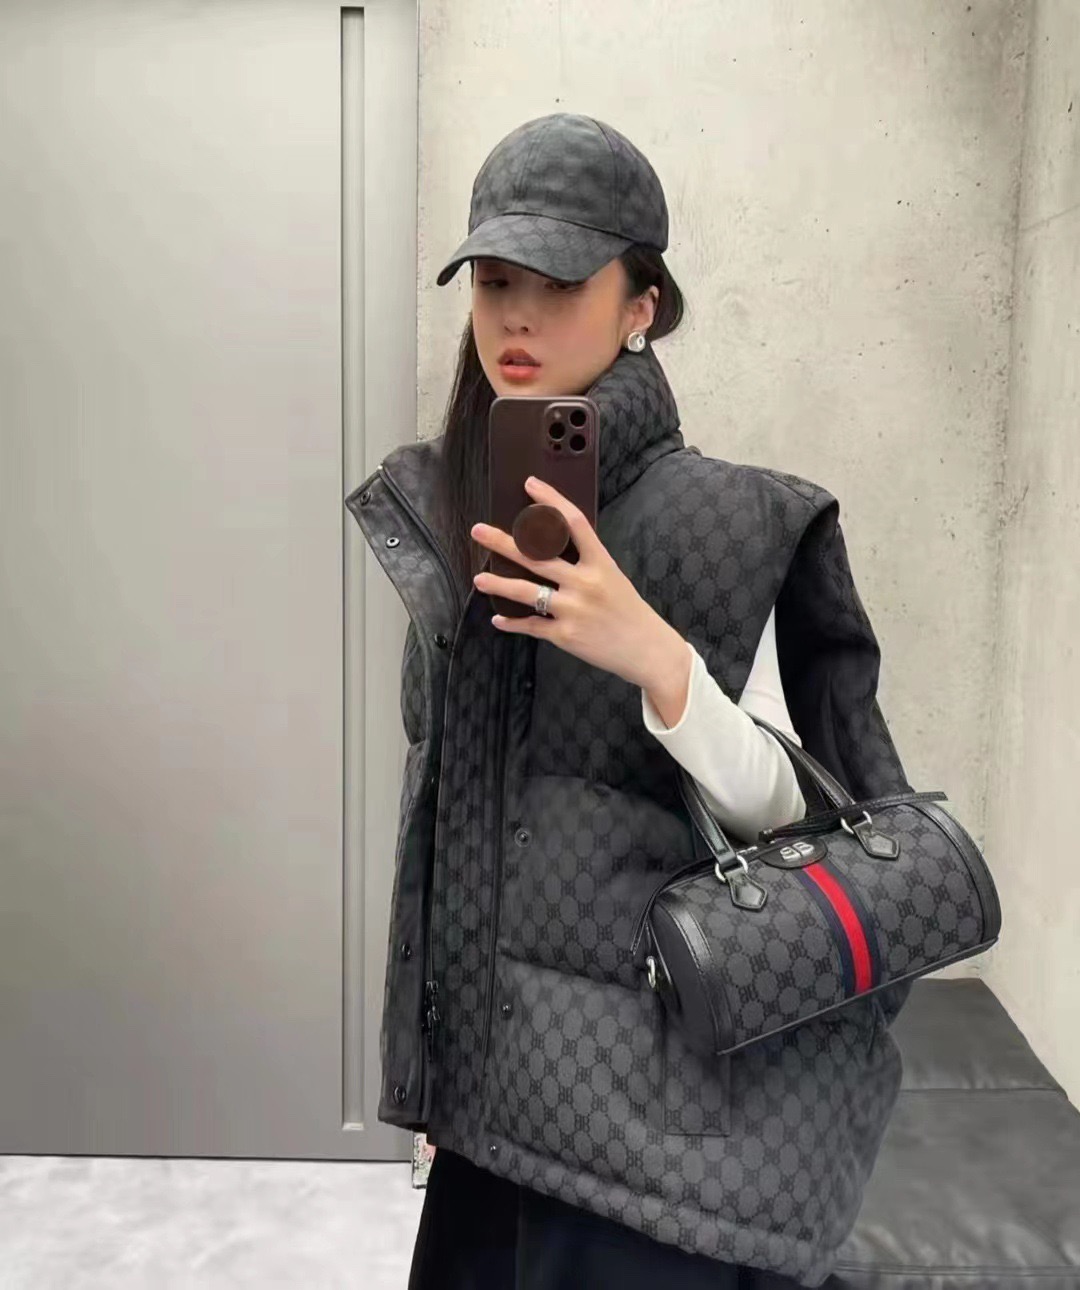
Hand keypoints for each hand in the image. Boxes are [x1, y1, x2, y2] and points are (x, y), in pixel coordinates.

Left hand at [470, 476, 689, 701]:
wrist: (648, 651)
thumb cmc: (629, 611)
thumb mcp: (613, 577)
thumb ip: (586, 562)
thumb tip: (551, 545)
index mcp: (600, 563)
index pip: (572, 522)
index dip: (550, 500)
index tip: (530, 484)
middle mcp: (585, 583)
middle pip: (537, 556)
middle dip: (503, 542)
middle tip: (479, 531)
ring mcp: (573, 610)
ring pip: (527, 592)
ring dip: (499, 585)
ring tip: (479, 578)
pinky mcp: (565, 635)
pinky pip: (531, 626)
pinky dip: (512, 624)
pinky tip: (498, 620)